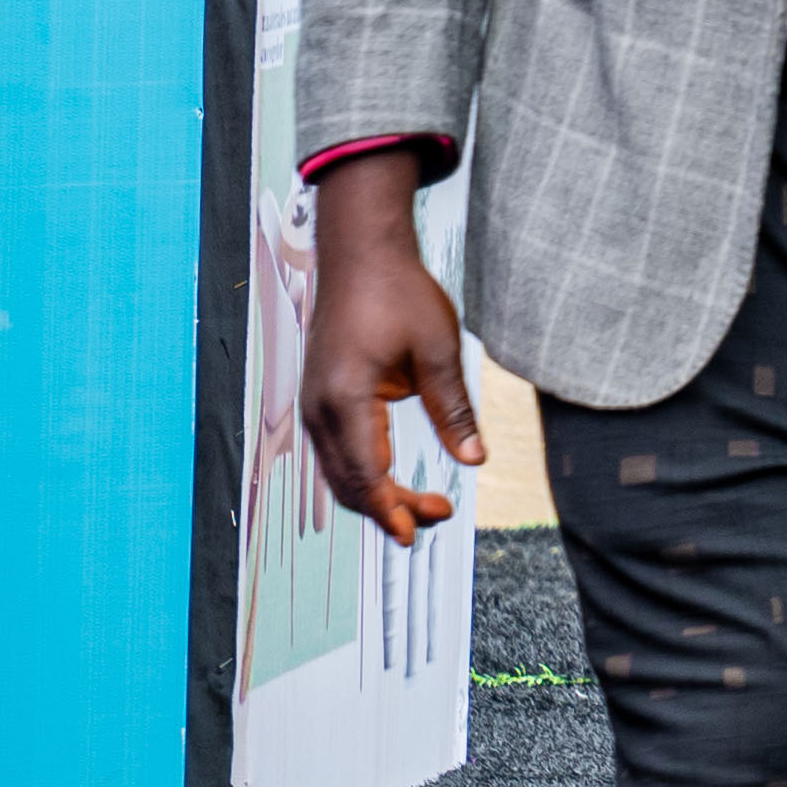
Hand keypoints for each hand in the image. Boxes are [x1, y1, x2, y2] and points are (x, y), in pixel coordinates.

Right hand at [298, 148, 483, 545]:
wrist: (361, 254)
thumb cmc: (399, 294)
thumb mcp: (440, 350)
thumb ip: (454, 409)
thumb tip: (473, 459)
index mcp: (345, 400)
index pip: (367, 473)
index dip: (393, 507)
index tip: (419, 532)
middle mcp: (319, 409)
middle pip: (349, 481)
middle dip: (390, 506)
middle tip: (440, 515)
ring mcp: (314, 404)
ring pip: (339, 470)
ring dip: (377, 492)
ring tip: (424, 503)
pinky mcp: (321, 397)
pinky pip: (337, 450)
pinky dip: (364, 471)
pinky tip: (393, 477)